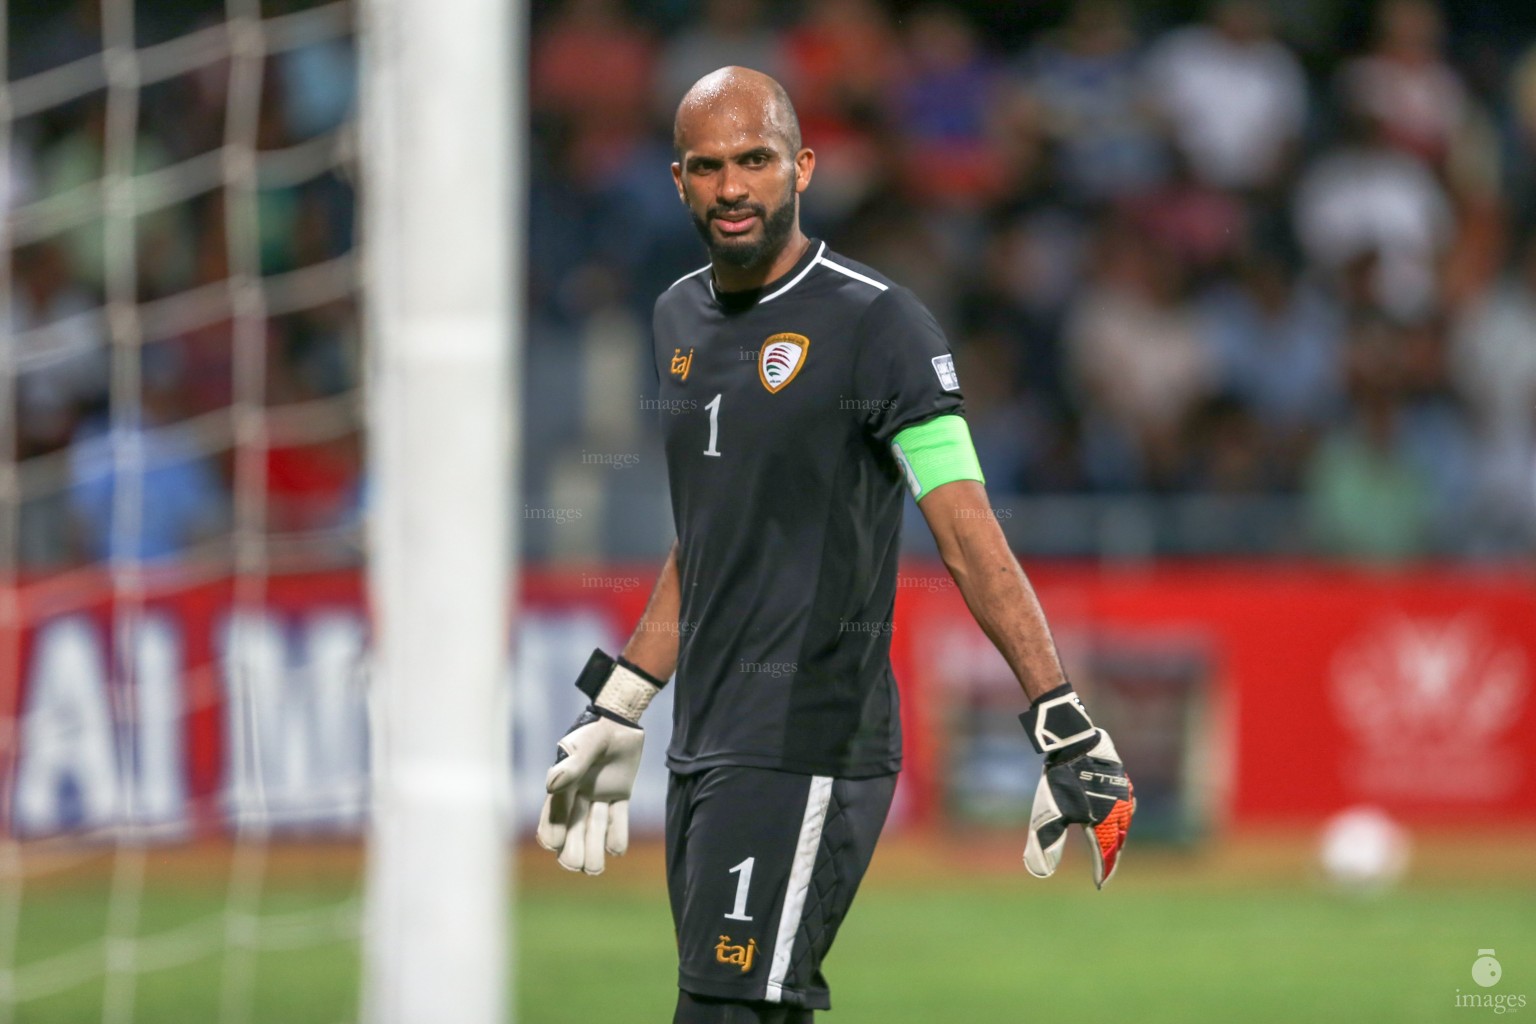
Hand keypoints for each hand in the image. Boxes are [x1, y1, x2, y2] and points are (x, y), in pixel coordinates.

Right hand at [535, 649, 664, 874]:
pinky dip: (617, 833)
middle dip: (573, 848)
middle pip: (573, 827)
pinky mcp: (619, 794)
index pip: (554, 813)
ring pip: (594, 826)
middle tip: (577, 867)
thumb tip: (550, 785)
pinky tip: (617, 850)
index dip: (553, 830)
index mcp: (564, 783)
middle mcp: (578, 793)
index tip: (556, 845)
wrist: (621, 720)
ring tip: (595, 870)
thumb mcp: (585, 746)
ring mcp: (599, 795)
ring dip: (594, 848)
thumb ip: (572, 766)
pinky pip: (617, 818)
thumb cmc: (597, 731)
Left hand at [1019, 685, 1134, 887]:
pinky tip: (1118, 814)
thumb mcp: (1050, 815)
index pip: (1105, 853)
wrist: (1075, 743)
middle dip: (1112, 855)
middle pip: (1118, 840)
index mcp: (1104, 823)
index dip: (1102, 869)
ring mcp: (1122, 794)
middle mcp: (1119, 811)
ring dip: (1119, 836)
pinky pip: (1125, 804)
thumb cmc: (1061, 780)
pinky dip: (1121, 815)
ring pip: (1124, 822)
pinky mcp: (1120, 779)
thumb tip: (1041, 872)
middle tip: (1107, 868)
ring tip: (1113, 844)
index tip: (1099, 884)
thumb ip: (1048, 843)